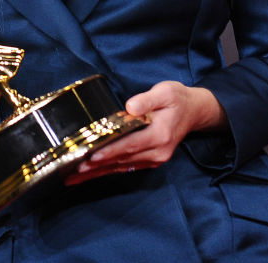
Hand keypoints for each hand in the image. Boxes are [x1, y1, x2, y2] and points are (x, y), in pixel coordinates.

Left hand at [66, 80, 226, 184]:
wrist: (193, 112)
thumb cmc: (177, 99)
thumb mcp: (166, 92)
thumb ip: (147, 99)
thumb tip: (130, 107)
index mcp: (160, 135)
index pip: (131, 144)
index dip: (111, 151)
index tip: (92, 155)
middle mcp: (157, 152)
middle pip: (122, 159)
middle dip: (97, 165)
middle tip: (74, 168)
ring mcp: (154, 159)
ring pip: (121, 167)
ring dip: (98, 172)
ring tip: (74, 176)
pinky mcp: (150, 161)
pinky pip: (126, 167)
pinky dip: (107, 171)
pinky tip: (91, 174)